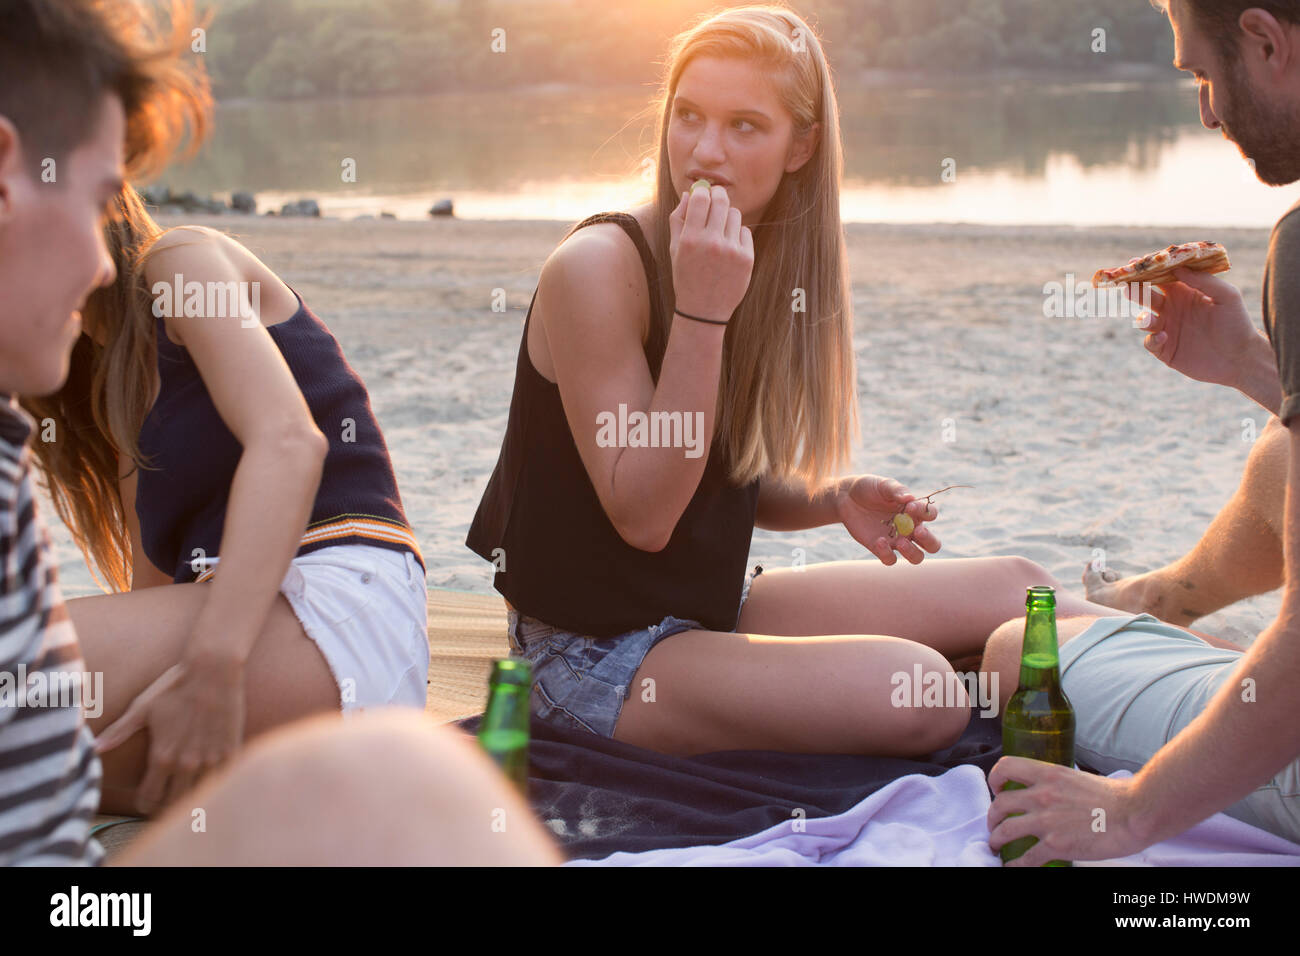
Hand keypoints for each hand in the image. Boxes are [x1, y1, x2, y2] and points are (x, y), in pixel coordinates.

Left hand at [95, 658, 244, 814]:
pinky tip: (210, 780)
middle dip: (166, 806)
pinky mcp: (231, 751)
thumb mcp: (143, 708)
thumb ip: (119, 732)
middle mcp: (187, 764)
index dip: (144, 804)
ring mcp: (211, 759)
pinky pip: (223, 781)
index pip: (149, 798)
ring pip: (201, 796)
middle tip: (164, 801)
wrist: (214, 670)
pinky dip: (215, 785)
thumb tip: (94, 748)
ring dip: (192, 798)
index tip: (144, 801)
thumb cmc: (175, 686)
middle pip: (175, 803)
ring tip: (186, 793)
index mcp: (163, 757)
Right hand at [668, 184, 753, 322]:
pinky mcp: (747, 258)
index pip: (701, 198)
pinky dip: (738, 236)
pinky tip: (729, 250)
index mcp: (690, 239)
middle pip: (721, 200)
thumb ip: (678, 219)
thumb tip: (689, 194)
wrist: (703, 310)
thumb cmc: (686, 277)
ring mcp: (731, 251)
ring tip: (720, 233)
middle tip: (716, 201)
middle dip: (718, 197)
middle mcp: (711, 242)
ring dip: (728, 218)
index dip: (702, 192)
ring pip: (735, 214)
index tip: (703, 195)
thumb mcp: (675, 249)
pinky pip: (745, 232)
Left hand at [835, 475, 941, 564]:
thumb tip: (909, 498)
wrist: (847, 497)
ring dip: (912, 552)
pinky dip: (887, 554)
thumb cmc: (869, 488)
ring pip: (916, 557)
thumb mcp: (882, 485)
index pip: (930, 515)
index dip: (924, 512)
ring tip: (900, 541)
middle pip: (932, 544)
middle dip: (929, 540)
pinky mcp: (880, 548)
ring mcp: (896, 541)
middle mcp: (910, 529)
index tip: (909, 507)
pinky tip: (879, 541)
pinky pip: (890, 559)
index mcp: (914, 511)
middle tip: (918, 531)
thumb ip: (896, 490)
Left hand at [987, 757, 1148, 863]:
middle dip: (992, 816)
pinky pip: (1025, 858)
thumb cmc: (1114, 796)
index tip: (996, 789)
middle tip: (994, 824)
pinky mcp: (1055, 845)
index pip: (1006, 766)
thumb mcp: (1077, 778)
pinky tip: (1013, 868)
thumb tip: (1051, 790)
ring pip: (1005, 830)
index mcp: (1048, 774)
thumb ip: (1057, 783)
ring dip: (996, 839)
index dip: (995, 779)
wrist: (1134, 813)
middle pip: (1000, 804)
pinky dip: (1015, 866)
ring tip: (996, 845)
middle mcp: (1041, 795)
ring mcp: (1046, 821)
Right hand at [1129, 268, 1264, 389]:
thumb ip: (1204, 280)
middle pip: (1147, 296)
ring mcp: (1167, 329)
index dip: (1148, 270)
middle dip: (1135, 290)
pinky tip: (1164, 337)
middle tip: (1128, 286)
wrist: (1241, 359)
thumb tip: (1179, 269)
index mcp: (1185, 292)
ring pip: (1144, 320)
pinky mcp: (1165, 350)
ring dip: (1142, 318)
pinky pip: (1150, 342)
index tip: (1135, 263)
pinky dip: (1152, 339)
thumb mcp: (1228, 296)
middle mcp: (1173, 309)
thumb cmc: (1237, 324)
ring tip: (1149, 320)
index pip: (1161, 277)